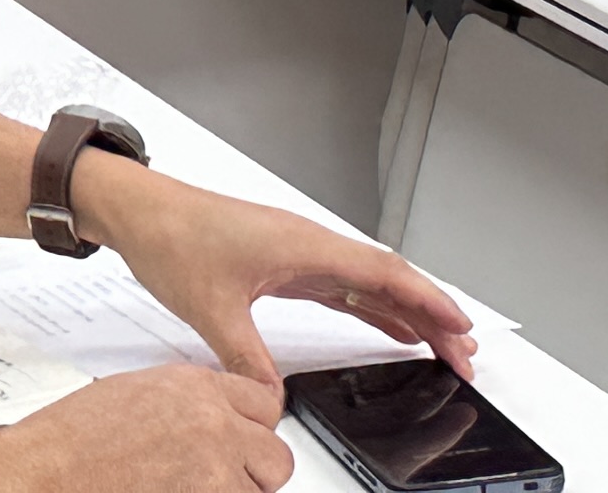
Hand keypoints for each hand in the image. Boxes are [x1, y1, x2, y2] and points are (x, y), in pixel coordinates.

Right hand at [0, 367, 290, 492]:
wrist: (47, 473)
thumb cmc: (74, 438)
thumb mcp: (138, 392)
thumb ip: (188, 401)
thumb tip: (214, 415)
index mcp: (196, 388)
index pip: (265, 404)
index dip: (254, 428)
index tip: (246, 440)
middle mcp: (214, 426)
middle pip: (276, 457)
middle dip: (254, 470)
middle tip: (224, 476)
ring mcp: (213, 473)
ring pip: (258, 492)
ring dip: (233, 492)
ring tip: (188, 485)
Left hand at [77, 164, 476, 386]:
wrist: (142, 211)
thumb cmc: (174, 238)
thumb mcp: (210, 307)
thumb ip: (245, 357)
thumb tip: (272, 397)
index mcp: (303, 245)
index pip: (382, 273)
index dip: (427, 300)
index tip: (461, 326)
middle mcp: (310, 245)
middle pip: (387, 280)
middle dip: (431, 315)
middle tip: (465, 354)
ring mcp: (300, 254)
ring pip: (369, 285)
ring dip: (406, 313)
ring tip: (442, 346)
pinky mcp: (286, 265)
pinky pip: (343, 289)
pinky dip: (373, 309)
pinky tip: (391, 329)